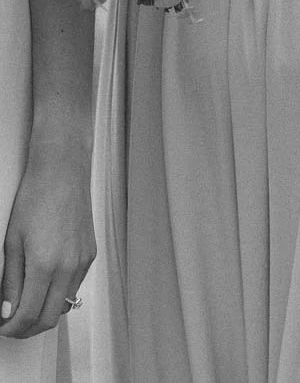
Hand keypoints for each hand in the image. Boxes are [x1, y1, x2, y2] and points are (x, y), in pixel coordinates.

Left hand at [0, 126, 94, 338]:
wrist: (62, 172)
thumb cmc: (36, 197)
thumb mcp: (12, 242)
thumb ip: (10, 281)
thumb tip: (7, 310)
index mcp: (45, 264)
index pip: (28, 315)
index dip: (12, 328)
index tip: (3, 327)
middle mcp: (68, 267)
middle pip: (49, 318)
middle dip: (28, 328)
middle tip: (12, 324)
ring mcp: (82, 261)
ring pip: (64, 306)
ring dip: (45, 313)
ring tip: (27, 304)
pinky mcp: (90, 254)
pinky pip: (75, 287)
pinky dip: (59, 295)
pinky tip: (46, 285)